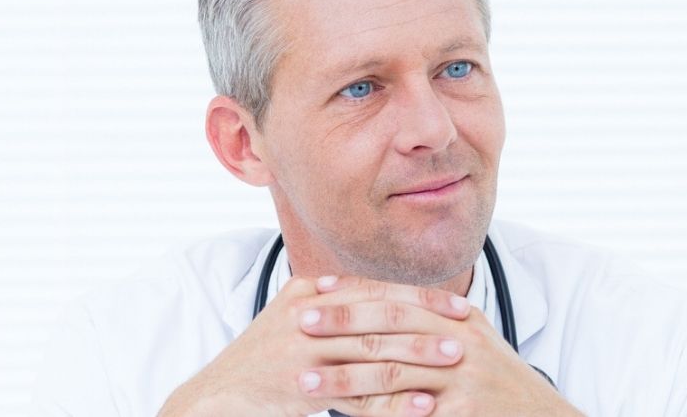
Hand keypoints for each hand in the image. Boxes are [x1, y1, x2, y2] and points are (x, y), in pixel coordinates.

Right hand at [159, 275, 475, 416]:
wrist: (218, 397)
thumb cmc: (259, 360)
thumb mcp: (285, 317)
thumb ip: (317, 297)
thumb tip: (345, 282)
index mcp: (308, 293)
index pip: (375, 290)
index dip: (420, 298)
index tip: (458, 308)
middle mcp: (307, 316)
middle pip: (380, 316)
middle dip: (428, 323)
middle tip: (467, 332)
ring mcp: (304, 351)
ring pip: (374, 353)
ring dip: (419, 358)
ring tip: (455, 362)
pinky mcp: (302, 387)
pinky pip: (359, 394)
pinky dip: (396, 400)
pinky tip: (425, 404)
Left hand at [296, 277, 582, 416]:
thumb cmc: (498, 388)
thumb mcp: (471, 344)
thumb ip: (431, 324)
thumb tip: (379, 310)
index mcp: (459, 318)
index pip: (397, 297)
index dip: (353, 294)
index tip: (314, 292)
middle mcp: (462, 340)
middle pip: (389, 327)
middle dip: (339, 326)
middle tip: (298, 326)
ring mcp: (463, 377)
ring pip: (390, 373)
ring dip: (343, 378)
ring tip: (305, 382)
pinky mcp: (462, 411)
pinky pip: (405, 414)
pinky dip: (372, 416)